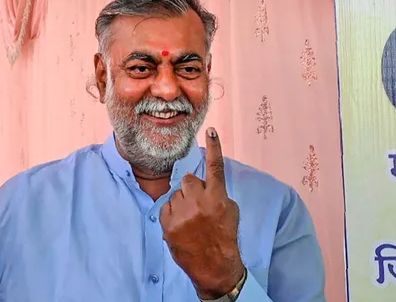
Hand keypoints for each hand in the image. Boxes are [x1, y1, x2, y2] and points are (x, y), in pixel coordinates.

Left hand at [160, 128, 243, 298]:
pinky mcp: (168, 224)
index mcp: (218, 197)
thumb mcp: (230, 211)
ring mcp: (182, 213)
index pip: (216, 167)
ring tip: (191, 220)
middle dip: (191, 189)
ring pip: (176, 194)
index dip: (214, 147)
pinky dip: (172, 214)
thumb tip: (205, 182)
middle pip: (188, 179)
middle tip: (198, 206)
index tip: (211, 131)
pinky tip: (182, 226)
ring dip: (181, 202)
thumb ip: (218, 192)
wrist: (214, 265)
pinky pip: (166, 207)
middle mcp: (199, 202)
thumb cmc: (224, 236)